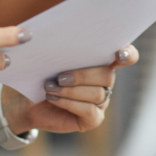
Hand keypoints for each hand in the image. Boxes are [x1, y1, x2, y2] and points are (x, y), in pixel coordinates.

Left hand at [3, 45, 138, 133]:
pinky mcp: (93, 119)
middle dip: (83, 75)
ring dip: (71, 91)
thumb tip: (54, 37)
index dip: (128, 54)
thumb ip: (60, 47)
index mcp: (100, 59)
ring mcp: (101, 101)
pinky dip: (69, 103)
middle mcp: (105, 80)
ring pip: (97, 94)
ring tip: (50, 87)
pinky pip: (89, 110)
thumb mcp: (49, 57)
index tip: (119, 55)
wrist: (27, 101)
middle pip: (107, 75)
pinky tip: (53, 99)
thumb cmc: (40, 73)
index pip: (126, 54)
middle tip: (60, 77)